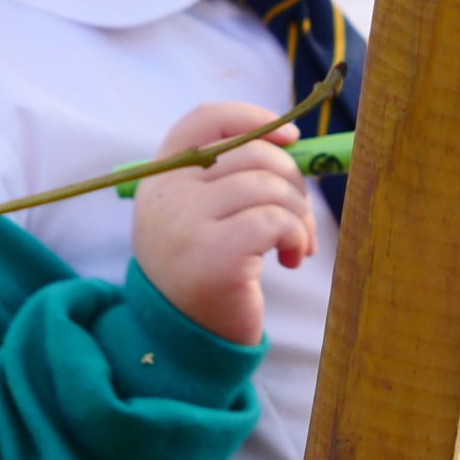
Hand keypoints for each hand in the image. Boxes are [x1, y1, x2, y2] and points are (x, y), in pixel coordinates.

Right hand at [131, 103, 318, 345]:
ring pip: (268, 185)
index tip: (290, 138)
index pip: (203, 120)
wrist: (186, 341)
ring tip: (296, 245)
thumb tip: (289, 139)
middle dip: (291, 180)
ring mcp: (186, 223)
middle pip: (251, 151)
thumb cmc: (206, 270)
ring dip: (298, 214)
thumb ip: (230, 176)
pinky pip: (274, 221)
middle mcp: (166, 194)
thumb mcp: (204, 214)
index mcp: (161, 177)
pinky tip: (292, 259)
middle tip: (297, 218)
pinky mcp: (214, 255)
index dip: (251, 118)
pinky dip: (296, 236)